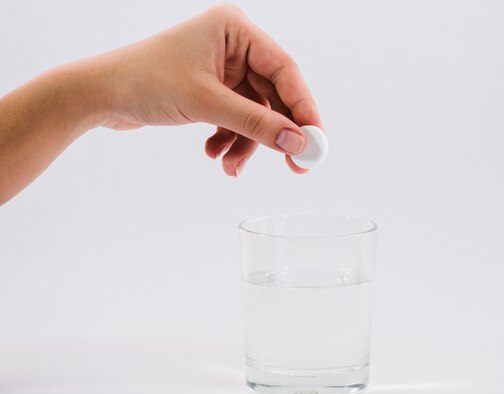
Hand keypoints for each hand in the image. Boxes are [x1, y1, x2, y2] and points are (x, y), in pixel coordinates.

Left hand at [96, 3, 321, 175]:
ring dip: (246, 143)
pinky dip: (230, 139)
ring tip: (230, 166)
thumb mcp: (206, 103)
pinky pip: (236, 118)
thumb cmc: (145, 82)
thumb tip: (297, 143)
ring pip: (254, 112)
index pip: (285, 71)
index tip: (316, 141)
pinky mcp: (213, 88)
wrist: (100, 95)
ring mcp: (223, 68)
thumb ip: (255, 124)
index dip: (304, 108)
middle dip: (275, 133)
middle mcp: (233, 45)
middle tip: (295, 165)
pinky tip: (213, 153)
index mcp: (235, 29)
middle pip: (273, 95)